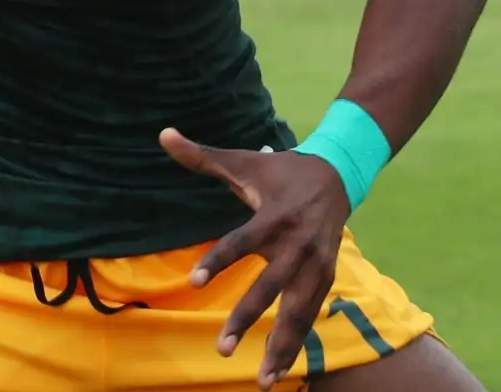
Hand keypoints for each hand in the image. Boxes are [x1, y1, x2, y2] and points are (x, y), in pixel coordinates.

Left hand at [160, 128, 351, 390]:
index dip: (217, 260)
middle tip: (222, 348)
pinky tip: (280, 370)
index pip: (240, 242)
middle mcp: (297, 245)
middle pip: (270, 287)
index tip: (192, 282)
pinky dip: (297, 342)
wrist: (337, 175)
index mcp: (273, 218)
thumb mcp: (242, 162)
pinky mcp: (327, 278)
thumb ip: (201, 156)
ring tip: (261, 380)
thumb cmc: (278, 173)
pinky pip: (310, 315)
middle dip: (246, 318)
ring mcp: (316, 264)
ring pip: (298, 311)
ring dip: (280, 346)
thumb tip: (162, 133)